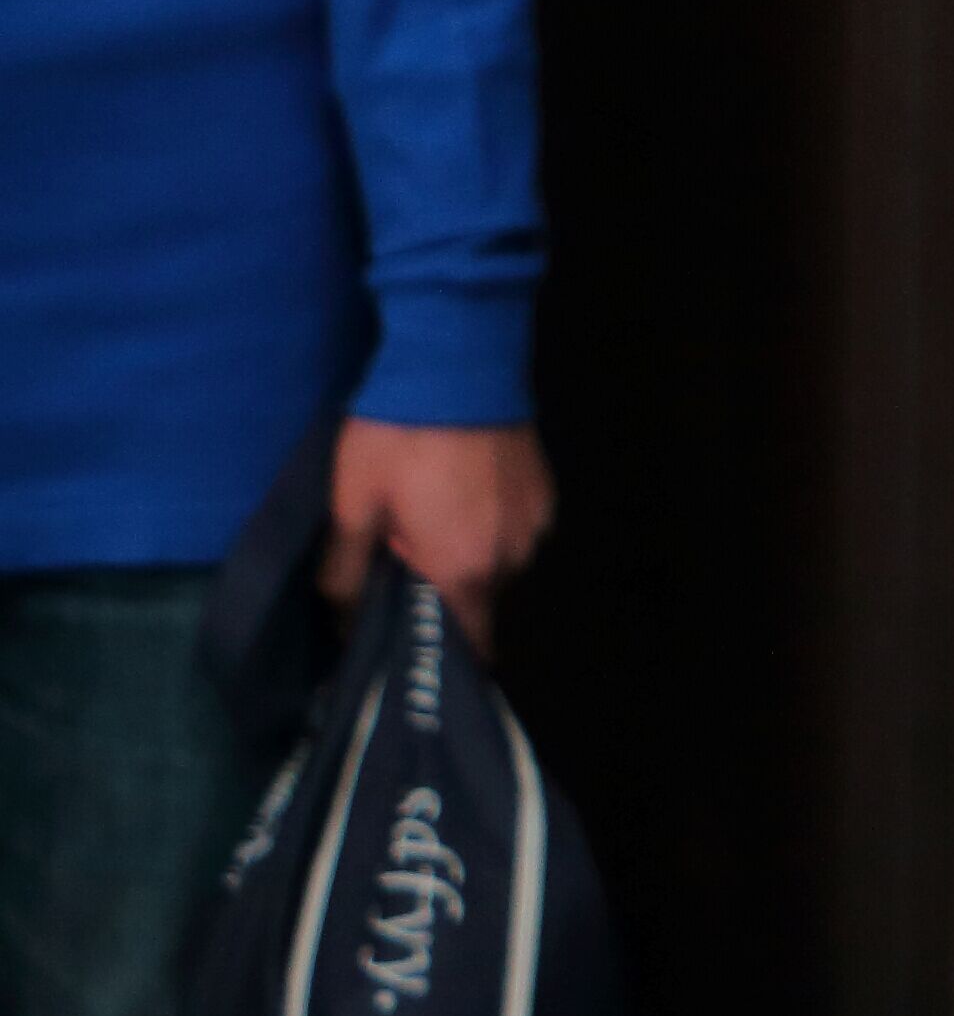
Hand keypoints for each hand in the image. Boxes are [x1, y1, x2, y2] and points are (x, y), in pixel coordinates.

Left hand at [327, 418, 556, 653]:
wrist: (459, 361)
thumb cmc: (400, 440)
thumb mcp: (353, 505)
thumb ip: (348, 573)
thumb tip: (346, 623)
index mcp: (465, 569)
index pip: (470, 643)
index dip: (443, 653)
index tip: (414, 649)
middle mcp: (513, 554)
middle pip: (480, 598)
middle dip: (444, 587)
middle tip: (403, 554)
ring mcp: (536, 519)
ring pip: (499, 561)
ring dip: (469, 552)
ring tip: (432, 515)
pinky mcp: (545, 488)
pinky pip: (515, 527)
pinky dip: (490, 523)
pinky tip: (463, 491)